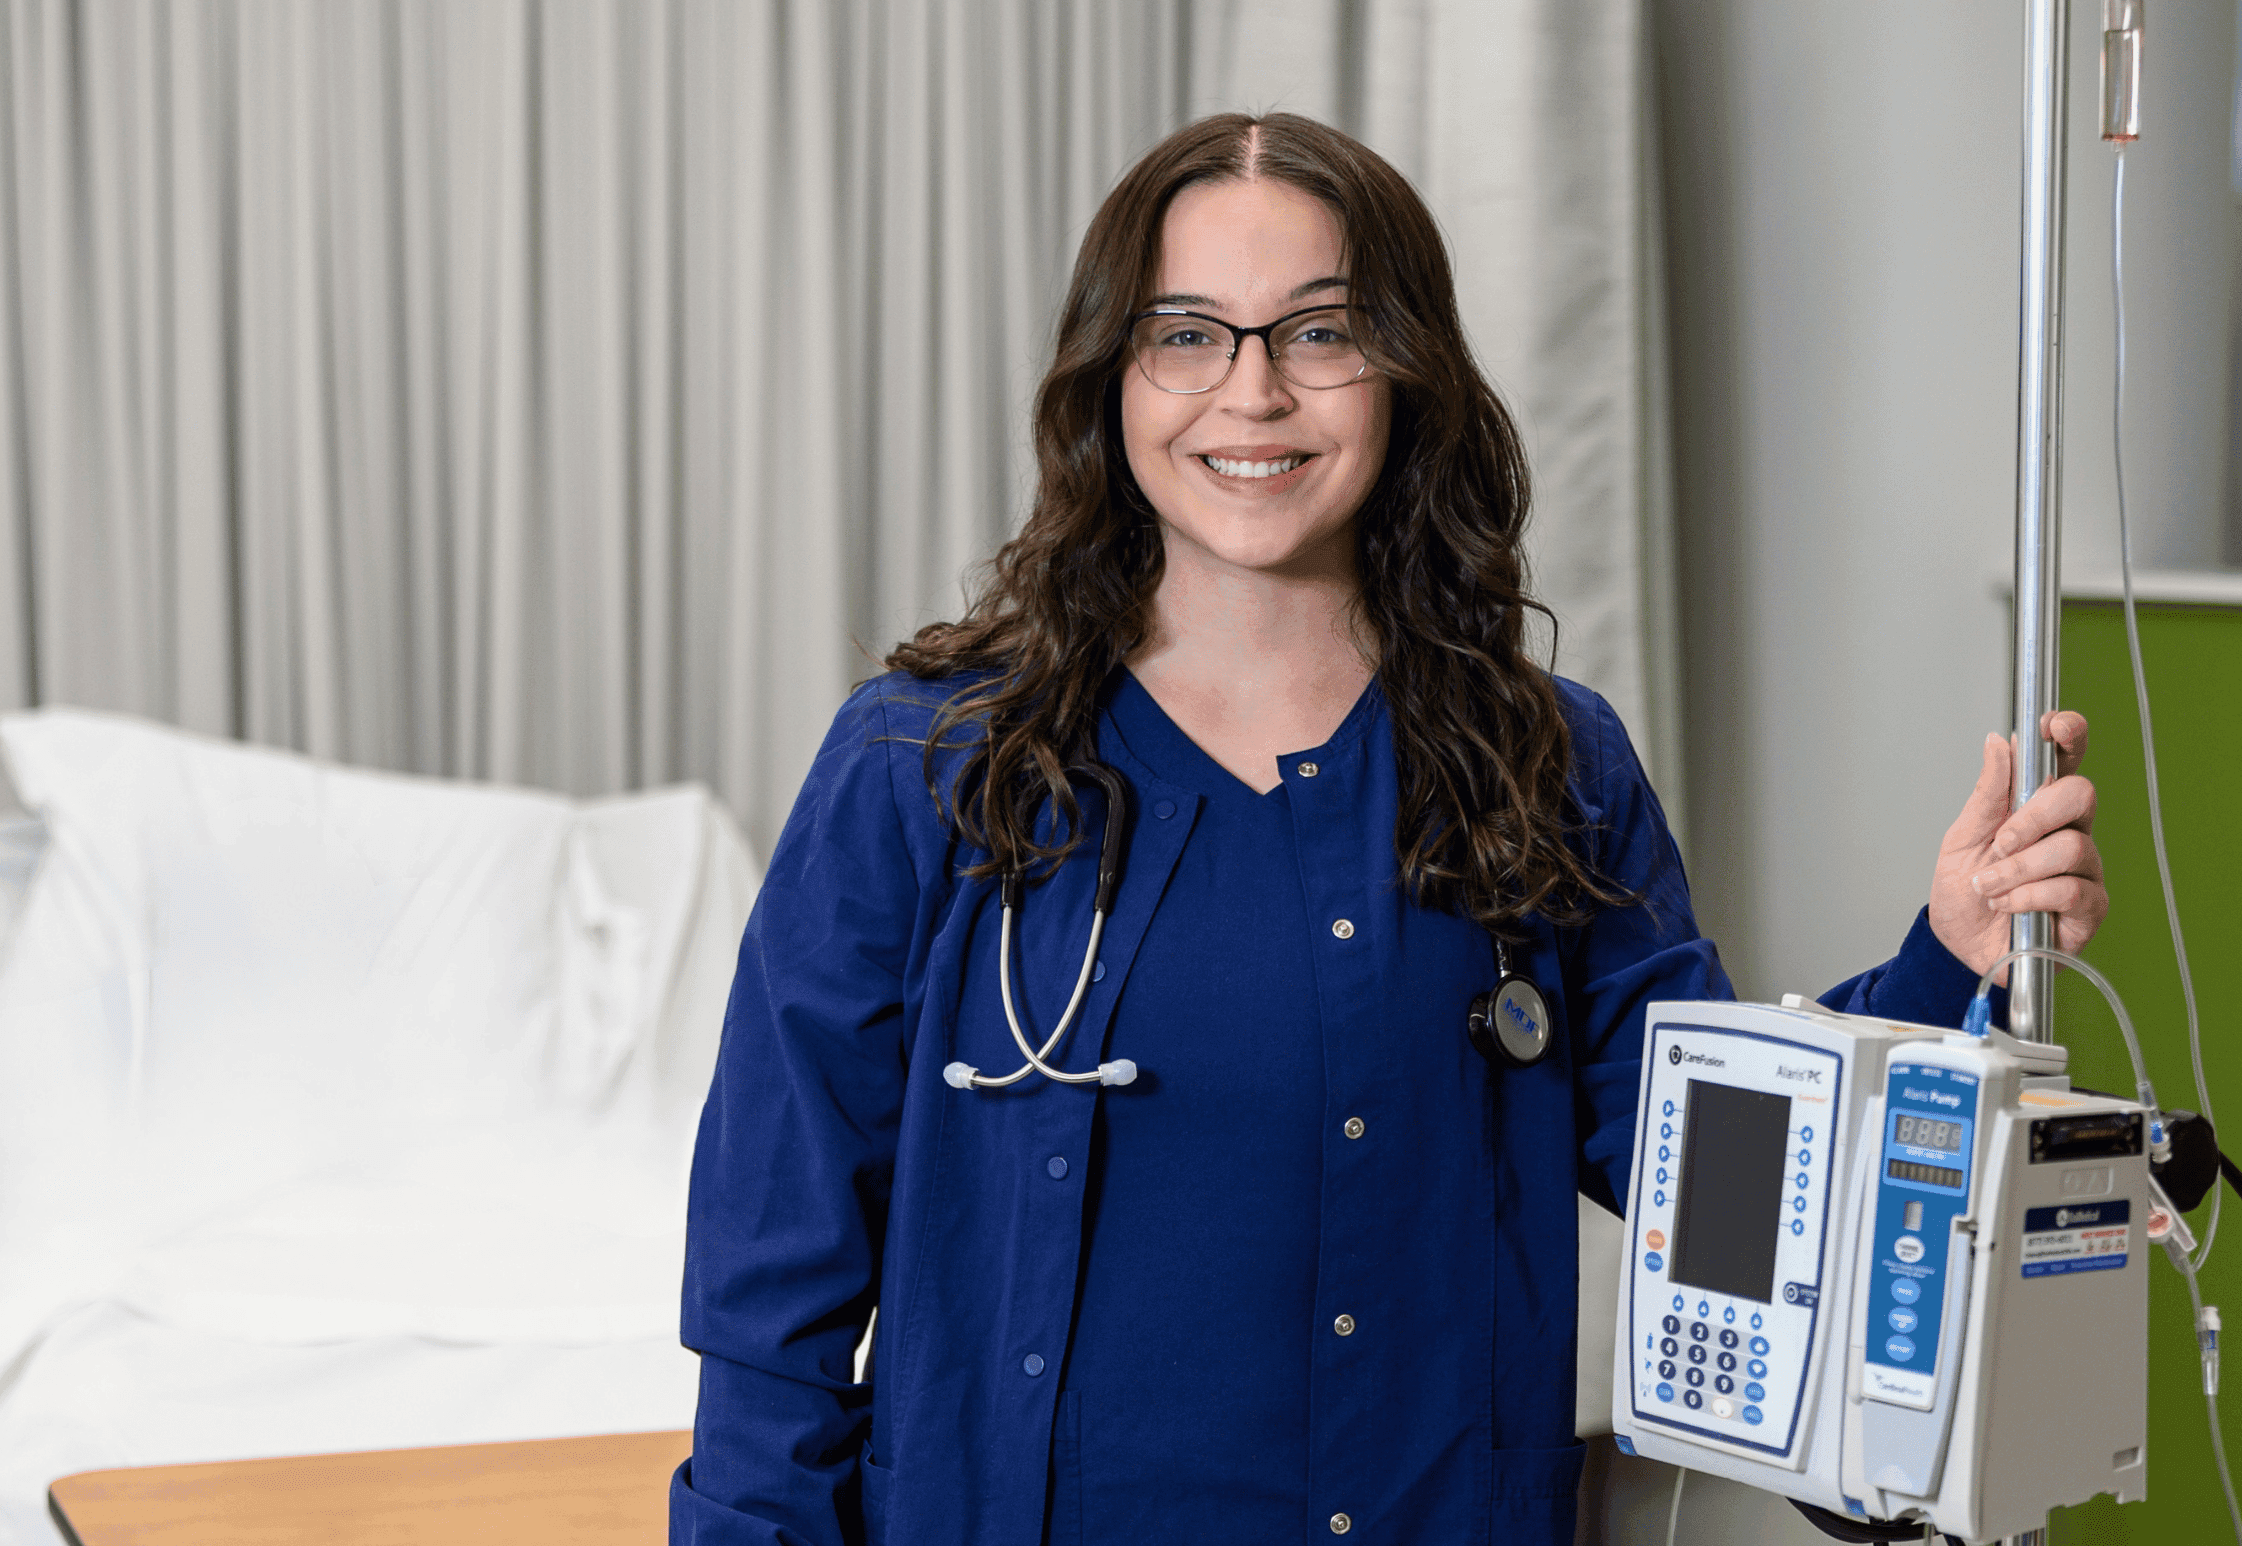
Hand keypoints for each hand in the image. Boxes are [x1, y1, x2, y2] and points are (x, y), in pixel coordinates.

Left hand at [1928, 710, 2108, 983]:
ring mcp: (2084, 868)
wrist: (1958, 946)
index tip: (2053, 725)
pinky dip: (2028, 895)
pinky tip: (2006, 905)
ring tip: (1988, 886)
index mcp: (2038, 809)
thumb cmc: (1964, 890)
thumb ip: (1987, 793)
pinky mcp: (2089, 906)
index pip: (2066, 763)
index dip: (2069, 737)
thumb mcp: (1962, 837)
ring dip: (2018, 868)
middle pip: (2080, 796)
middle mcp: (2069, 832)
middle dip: (2034, 817)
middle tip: (1999, 842)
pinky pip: (2070, 888)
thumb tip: (1999, 742)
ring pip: (2072, 846)